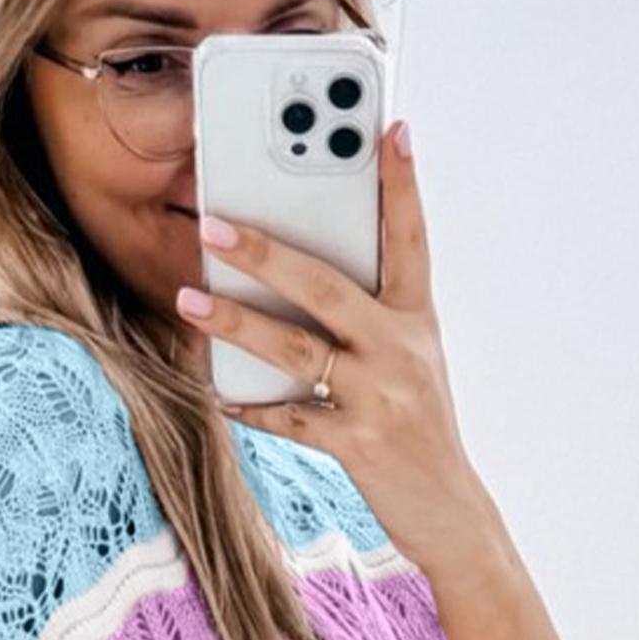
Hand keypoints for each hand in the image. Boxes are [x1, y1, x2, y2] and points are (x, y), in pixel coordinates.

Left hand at [175, 119, 488, 566]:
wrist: (450, 511)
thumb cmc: (417, 426)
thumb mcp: (411, 361)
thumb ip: (370, 317)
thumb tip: (296, 274)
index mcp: (418, 319)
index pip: (412, 238)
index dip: (402, 183)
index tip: (391, 127)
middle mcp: (403, 349)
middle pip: (327, 285)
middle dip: (266, 250)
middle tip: (213, 220)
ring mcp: (382, 396)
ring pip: (295, 348)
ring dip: (235, 322)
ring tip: (188, 298)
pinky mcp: (359, 444)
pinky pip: (290, 417)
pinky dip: (252, 406)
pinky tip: (219, 395)